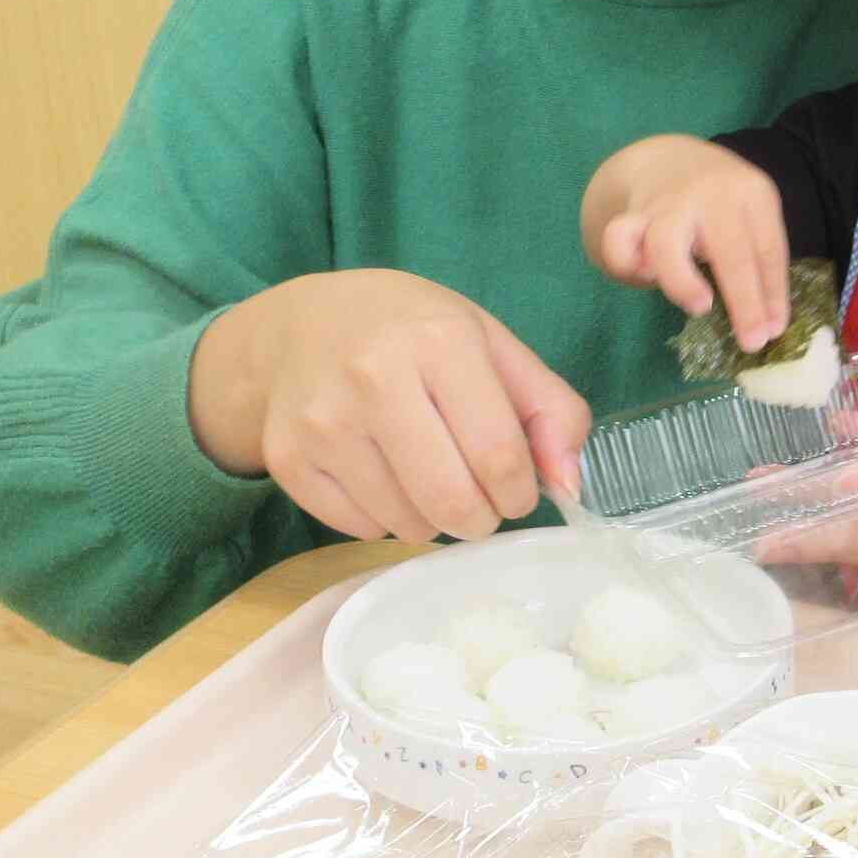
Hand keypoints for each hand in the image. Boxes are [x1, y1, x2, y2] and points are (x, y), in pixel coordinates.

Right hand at [189, 269, 591, 544]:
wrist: (298, 328)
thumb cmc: (411, 334)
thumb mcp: (491, 345)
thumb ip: (550, 409)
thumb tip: (570, 486)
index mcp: (438, 341)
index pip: (499, 455)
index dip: (521, 492)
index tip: (519, 491)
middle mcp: (373, 378)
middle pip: (452, 501)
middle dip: (482, 518)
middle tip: (481, 503)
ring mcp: (323, 422)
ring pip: (407, 524)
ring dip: (435, 520)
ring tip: (429, 478)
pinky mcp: (288, 459)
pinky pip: (361, 529)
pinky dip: (386, 519)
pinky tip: (384, 477)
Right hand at [593, 141, 789, 351]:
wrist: (663, 157)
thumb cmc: (716, 201)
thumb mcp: (749, 213)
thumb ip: (756, 258)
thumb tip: (769, 325)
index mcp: (751, 192)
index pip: (769, 249)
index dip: (772, 294)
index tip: (773, 332)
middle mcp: (710, 193)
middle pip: (731, 251)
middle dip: (744, 303)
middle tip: (751, 342)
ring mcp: (667, 203)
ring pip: (667, 244)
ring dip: (683, 283)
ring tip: (699, 306)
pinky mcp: (631, 215)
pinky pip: (619, 242)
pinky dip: (628, 264)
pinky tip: (645, 277)